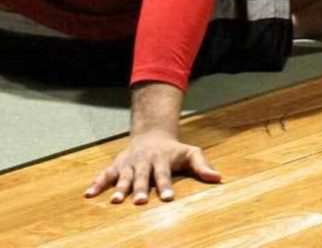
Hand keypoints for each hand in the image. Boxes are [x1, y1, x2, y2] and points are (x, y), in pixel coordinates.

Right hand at [84, 130, 220, 204]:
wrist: (152, 133)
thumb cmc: (173, 149)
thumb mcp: (190, 152)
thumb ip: (203, 165)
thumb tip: (218, 178)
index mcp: (162, 159)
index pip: (165, 174)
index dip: (166, 186)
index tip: (168, 198)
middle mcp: (144, 161)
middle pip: (142, 177)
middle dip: (139, 189)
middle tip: (138, 202)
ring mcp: (129, 163)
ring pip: (123, 176)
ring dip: (119, 188)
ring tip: (114, 201)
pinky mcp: (117, 165)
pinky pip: (105, 174)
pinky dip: (97, 183)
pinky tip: (88, 194)